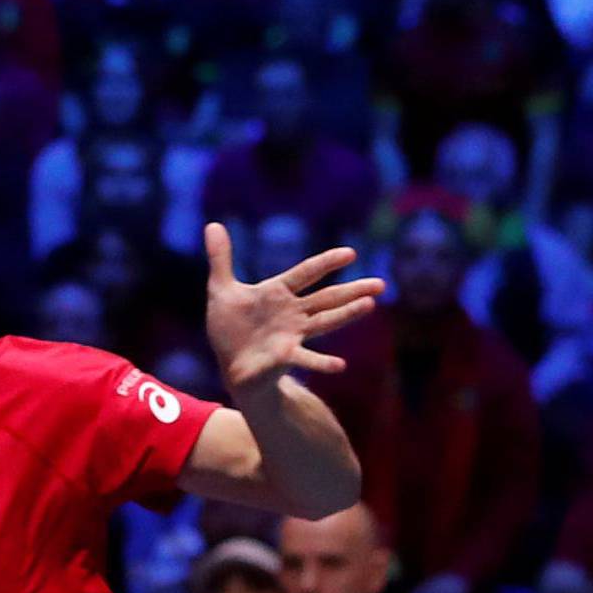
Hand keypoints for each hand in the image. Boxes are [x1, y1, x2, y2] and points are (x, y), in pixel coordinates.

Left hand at [204, 222, 381, 391]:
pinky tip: (340, 366)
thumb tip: (212, 225)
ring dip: (346, 315)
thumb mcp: (221, 291)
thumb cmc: (230, 329)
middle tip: (381, 284)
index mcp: (279, 292)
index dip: (326, 263)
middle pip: (327, 298)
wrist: (230, 364)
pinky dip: (322, 363)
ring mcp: (293, 335)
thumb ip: (221, 259)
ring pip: (324, 322)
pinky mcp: (285, 357)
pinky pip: (306, 359)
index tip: (350, 254)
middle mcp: (293, 312)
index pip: (306, 273)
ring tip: (370, 306)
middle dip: (353, 291)